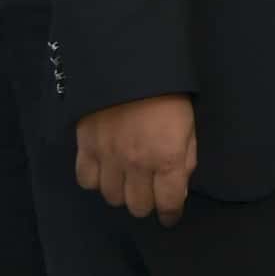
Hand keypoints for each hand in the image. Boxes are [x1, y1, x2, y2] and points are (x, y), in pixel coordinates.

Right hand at [76, 95, 196, 226]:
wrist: (128, 61)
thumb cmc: (166, 93)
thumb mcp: (188, 125)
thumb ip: (185, 159)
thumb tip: (178, 185)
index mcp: (167, 159)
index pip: (169, 203)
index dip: (171, 214)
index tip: (170, 215)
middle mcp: (137, 164)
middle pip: (138, 206)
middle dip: (147, 203)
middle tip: (149, 192)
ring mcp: (109, 157)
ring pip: (112, 197)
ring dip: (121, 193)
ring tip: (126, 181)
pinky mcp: (86, 146)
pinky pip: (86, 180)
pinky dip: (96, 180)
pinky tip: (104, 170)